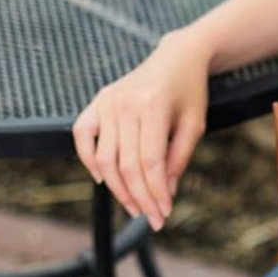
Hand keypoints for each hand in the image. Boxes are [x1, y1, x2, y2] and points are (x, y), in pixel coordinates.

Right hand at [72, 32, 210, 230]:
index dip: (156, 192)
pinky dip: (88, 160)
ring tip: (135, 207)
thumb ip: (179, 158)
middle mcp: (124, 104)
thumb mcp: (195, 124)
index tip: (165, 213)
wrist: (177, 57)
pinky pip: (82, 136)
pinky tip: (104, 179)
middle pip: (126, 165)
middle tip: (153, 218)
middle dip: (140, 197)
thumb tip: (165, 192)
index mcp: (153, 107)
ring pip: (104, 158)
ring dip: (118, 188)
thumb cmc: (190, 92)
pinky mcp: (97, 101)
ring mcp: (106, 102)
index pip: (150, 162)